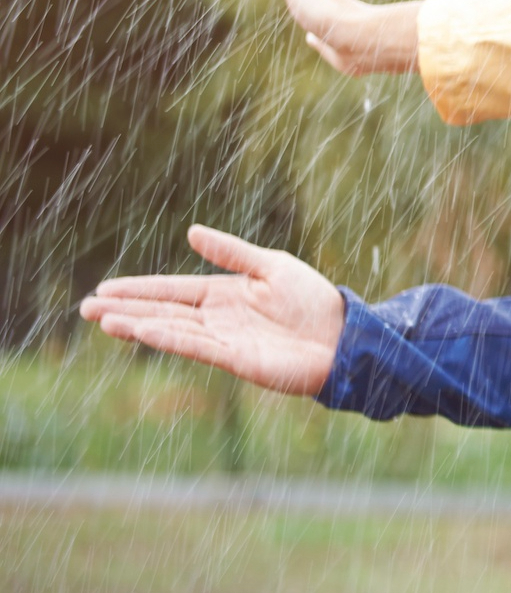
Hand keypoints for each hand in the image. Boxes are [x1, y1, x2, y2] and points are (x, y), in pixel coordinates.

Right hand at [80, 225, 346, 396]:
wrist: (344, 334)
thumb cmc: (313, 300)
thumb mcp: (271, 266)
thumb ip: (231, 252)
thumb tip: (192, 232)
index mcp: (224, 294)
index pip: (172, 290)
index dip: (139, 290)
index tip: (104, 289)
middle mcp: (218, 319)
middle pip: (163, 312)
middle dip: (125, 310)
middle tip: (85, 308)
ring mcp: (225, 340)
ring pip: (172, 330)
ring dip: (138, 326)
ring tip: (103, 321)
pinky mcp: (237, 360)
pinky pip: (197, 347)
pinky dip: (171, 339)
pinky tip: (145, 332)